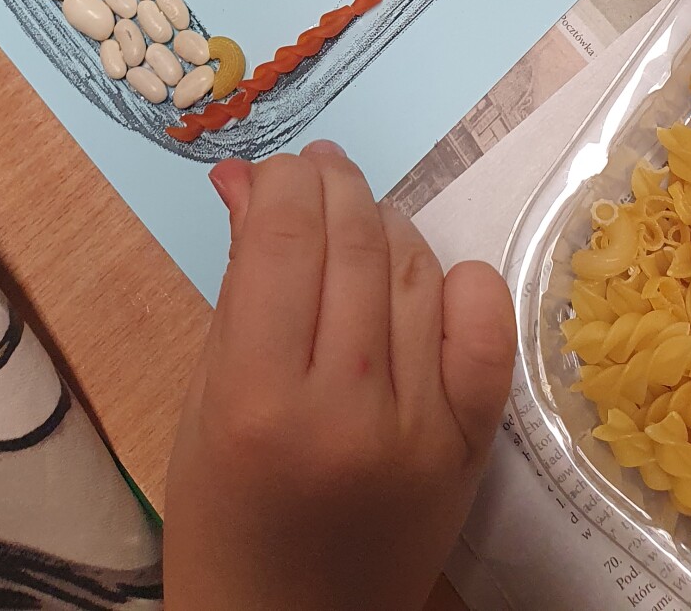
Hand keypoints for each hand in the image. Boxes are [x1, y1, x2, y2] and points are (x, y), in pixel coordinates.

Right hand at [165, 142, 515, 610]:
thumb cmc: (223, 519)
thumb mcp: (204, 401)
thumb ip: (236, 286)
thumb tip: (248, 178)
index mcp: (258, 400)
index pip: (286, 239)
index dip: (284, 181)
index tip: (277, 171)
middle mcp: (346, 409)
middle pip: (355, 242)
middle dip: (333, 185)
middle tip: (317, 171)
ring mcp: (419, 429)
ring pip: (417, 271)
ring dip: (386, 224)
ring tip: (357, 222)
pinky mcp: (469, 447)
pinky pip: (486, 328)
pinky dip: (464, 283)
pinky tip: (432, 274)